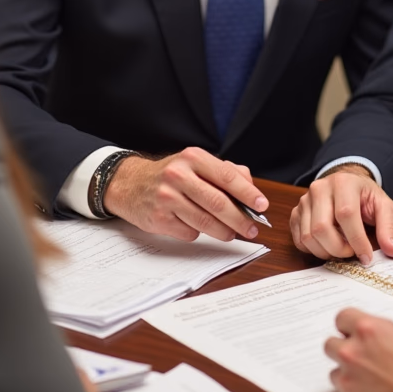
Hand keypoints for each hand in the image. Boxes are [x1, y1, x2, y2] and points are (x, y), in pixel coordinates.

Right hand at [104, 148, 266, 241]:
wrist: (130, 184)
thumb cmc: (171, 175)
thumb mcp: (195, 164)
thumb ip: (226, 172)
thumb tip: (251, 189)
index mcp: (193, 158)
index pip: (227, 176)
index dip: (248, 193)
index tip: (262, 206)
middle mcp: (178, 175)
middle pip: (218, 202)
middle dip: (240, 219)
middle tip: (252, 229)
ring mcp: (166, 197)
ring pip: (205, 222)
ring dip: (224, 232)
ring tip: (232, 233)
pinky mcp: (158, 218)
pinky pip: (189, 232)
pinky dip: (199, 233)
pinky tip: (199, 228)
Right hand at [290, 164, 392, 265]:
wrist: (346, 184)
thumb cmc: (364, 196)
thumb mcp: (383, 206)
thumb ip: (388, 228)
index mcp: (343, 183)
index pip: (345, 215)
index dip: (356, 240)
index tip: (366, 257)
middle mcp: (320, 189)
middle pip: (321, 228)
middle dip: (338, 249)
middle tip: (352, 252)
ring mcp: (304, 201)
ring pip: (308, 236)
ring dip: (326, 251)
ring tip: (341, 247)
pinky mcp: (296, 213)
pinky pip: (299, 240)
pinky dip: (314, 250)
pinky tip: (328, 245)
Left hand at [323, 307, 392, 391]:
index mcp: (369, 330)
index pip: (343, 318)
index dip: (350, 326)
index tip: (355, 333)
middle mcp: (352, 352)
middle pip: (330, 344)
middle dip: (343, 350)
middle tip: (361, 359)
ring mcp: (347, 380)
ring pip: (334, 372)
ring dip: (347, 375)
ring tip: (371, 384)